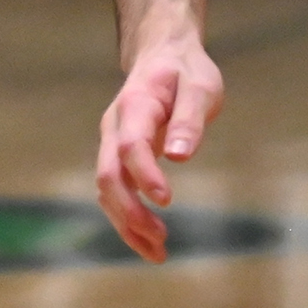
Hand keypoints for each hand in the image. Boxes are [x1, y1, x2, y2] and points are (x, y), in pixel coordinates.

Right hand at [95, 29, 223, 263]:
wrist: (162, 55)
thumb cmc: (185, 72)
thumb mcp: (201, 87)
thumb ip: (189, 120)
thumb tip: (179, 157)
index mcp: (136, 105)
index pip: (130, 146)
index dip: (144, 175)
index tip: (166, 200)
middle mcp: (115, 127)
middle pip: (109, 175)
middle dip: (130, 211)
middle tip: (161, 238)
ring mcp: (112, 143)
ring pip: (106, 190)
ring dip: (127, 223)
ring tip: (159, 252)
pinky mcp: (118, 157)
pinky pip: (114, 193)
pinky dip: (127, 220)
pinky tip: (150, 242)